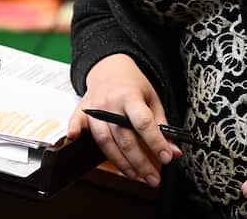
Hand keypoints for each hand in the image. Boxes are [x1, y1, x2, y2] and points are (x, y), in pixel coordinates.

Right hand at [67, 53, 179, 186]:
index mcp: (131, 96)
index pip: (144, 122)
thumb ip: (161, 126)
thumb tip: (172, 152)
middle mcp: (111, 102)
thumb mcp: (152, 99)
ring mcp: (95, 106)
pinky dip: (74, 130)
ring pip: (104, 140)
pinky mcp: (82, 110)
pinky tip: (74, 139)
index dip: (156, 141)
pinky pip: (76, 122)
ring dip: (120, 162)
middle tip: (153, 178)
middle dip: (140, 162)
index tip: (167, 157)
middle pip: (124, 138)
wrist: (110, 67)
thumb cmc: (133, 86)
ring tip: (135, 176)